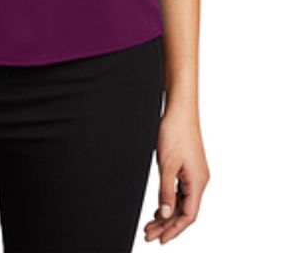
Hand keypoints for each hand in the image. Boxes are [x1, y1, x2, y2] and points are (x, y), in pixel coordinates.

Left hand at [144, 106, 209, 243]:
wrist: (180, 109)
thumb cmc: (175, 132)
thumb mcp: (166, 165)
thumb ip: (166, 192)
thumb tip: (166, 216)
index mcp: (198, 182)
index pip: (188, 215)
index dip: (174, 230)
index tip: (160, 240)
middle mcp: (200, 180)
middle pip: (185, 211)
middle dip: (167, 225)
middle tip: (149, 235)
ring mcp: (195, 174)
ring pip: (182, 202)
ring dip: (167, 214)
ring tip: (151, 225)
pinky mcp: (189, 167)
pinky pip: (181, 191)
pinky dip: (170, 201)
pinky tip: (160, 208)